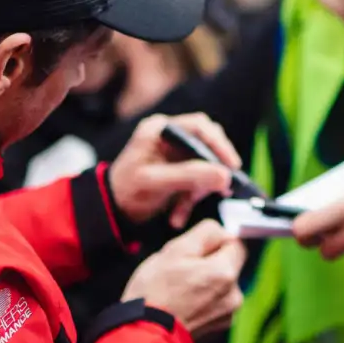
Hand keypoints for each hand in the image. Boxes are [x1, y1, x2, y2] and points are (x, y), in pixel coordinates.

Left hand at [107, 114, 239, 228]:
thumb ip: (189, 176)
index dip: (218, 144)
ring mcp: (174, 154)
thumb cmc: (126, 191)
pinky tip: (178, 216)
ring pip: (204, 166)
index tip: (231, 165)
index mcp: (159, 129)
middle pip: (206, 145)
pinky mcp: (179, 170)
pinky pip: (197, 181)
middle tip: (222, 188)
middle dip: (211, 170)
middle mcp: (169, 136)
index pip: (199, 126)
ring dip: (199, 190)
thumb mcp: (155, 182)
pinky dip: (191, 199)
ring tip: (186, 207)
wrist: (112, 211)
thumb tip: (225, 175)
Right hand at [121, 221, 245, 337]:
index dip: (215, 241)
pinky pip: (215, 302)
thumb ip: (206, 233)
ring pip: (221, 284)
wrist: (143, 336)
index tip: (194, 250)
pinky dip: (202, 299)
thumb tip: (222, 231)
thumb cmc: (154, 292)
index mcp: (225, 272)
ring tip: (178, 289)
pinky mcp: (218, 328)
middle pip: (228, 264)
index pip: (235, 243)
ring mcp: (227, 314)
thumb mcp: (175, 249)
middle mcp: (234, 295)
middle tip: (180, 269)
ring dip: (205, 281)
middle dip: (208, 262)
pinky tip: (182, 303)